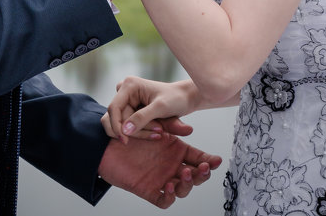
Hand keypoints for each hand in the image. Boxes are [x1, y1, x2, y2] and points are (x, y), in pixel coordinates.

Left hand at [98, 131, 221, 207]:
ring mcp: (161, 179)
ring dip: (187, 185)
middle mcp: (171, 167)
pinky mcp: (148, 190)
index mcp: (176, 151)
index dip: (208, 162)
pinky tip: (168, 186)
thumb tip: (188, 129)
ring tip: (185, 174)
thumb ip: (170, 126)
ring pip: (181, 190)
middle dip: (201, 175)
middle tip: (202, 168)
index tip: (217, 160)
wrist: (108, 142)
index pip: (198, 159)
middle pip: (194, 177)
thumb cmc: (132, 131)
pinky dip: (168, 197)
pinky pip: (162, 200)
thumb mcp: (154, 125)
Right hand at [103, 77, 199, 140]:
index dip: (117, 126)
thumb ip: (142, 118)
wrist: (185, 99)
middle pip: (119, 118)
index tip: (125, 141)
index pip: (114, 108)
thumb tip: (124, 130)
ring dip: (139, 132)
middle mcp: (125, 91)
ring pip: (123, 124)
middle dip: (135, 129)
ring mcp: (128, 100)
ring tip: (159, 132)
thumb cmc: (175, 99)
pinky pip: (129, 125)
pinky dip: (140, 132)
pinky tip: (155, 133)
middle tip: (158, 132)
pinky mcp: (131, 109)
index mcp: (129, 85)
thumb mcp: (160, 108)